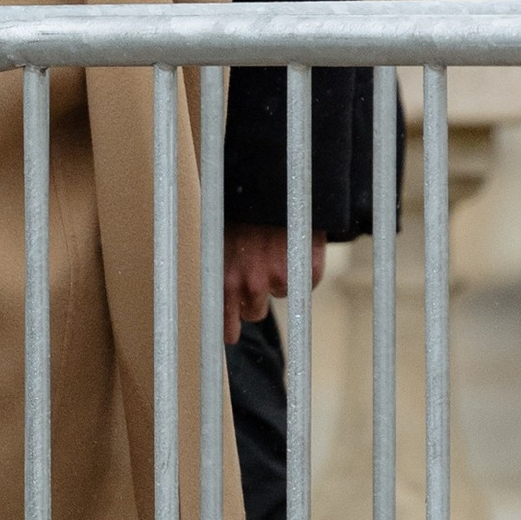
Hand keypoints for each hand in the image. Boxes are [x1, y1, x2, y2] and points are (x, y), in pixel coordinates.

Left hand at [220, 222, 324, 345]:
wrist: (273, 184)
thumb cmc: (240, 210)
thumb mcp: (218, 240)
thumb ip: (219, 270)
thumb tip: (214, 298)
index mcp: (224, 279)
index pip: (224, 324)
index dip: (228, 330)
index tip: (230, 335)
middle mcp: (251, 284)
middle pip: (254, 313)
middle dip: (253, 299)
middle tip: (255, 273)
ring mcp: (281, 278)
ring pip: (280, 295)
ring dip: (277, 279)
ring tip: (273, 250)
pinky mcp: (306, 270)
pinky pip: (306, 283)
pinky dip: (302, 270)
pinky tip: (294, 248)